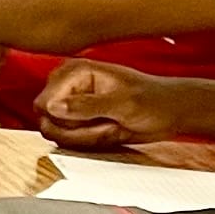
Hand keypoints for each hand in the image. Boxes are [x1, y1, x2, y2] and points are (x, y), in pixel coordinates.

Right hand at [33, 60, 187, 151]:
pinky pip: (69, 139)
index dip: (67, 120)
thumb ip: (87, 105)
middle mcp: (67, 85)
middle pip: (48, 119)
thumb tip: (53, 108)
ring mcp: (71, 103)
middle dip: (78, 131)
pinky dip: (89, 141)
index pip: (45, 102)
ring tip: (111, 127)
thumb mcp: (123, 103)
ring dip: (86, 137)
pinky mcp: (77, 119)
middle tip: (107, 125)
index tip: (95, 119)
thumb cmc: (152, 100)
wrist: (169, 111)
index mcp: (74, 71)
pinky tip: (109, 132)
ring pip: (58, 132)